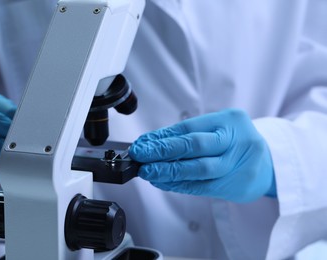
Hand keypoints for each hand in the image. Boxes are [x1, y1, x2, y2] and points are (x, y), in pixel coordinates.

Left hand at [129, 109, 275, 202]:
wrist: (269, 165)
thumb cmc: (236, 142)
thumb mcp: (219, 128)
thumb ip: (190, 134)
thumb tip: (153, 142)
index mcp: (230, 120)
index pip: (190, 128)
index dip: (163, 136)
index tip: (143, 142)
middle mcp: (235, 141)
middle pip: (194, 146)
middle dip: (162, 152)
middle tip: (140, 156)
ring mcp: (237, 165)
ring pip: (197, 169)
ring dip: (168, 172)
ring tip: (148, 172)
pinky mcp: (234, 186)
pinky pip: (201, 187)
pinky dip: (179, 185)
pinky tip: (162, 182)